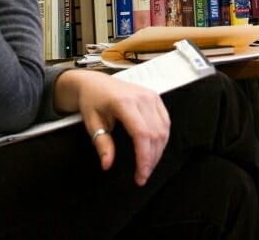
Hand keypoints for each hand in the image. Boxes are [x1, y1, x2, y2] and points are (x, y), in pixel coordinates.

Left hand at [56, 70, 170, 184]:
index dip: (143, 157)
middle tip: (142, 175)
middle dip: (151, 159)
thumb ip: (102, 144)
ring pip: (164, 129)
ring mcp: (151, 96)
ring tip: (148, 166)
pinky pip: (165, 121)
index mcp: (124, 102)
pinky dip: (162, 139)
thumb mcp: (92, 123)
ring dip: (158, 151)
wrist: (95, 83)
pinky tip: (155, 150)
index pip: (141, 134)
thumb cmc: (92, 100)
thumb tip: (107, 163)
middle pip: (155, 134)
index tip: (140, 174)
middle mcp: (141, 98)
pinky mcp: (155, 98)